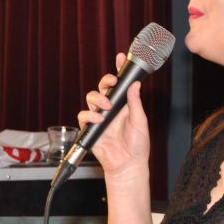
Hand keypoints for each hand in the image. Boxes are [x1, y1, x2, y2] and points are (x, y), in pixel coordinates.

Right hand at [78, 53, 149, 177]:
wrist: (128, 164)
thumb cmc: (137, 145)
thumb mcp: (140, 121)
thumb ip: (135, 103)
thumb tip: (135, 85)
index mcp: (124, 106)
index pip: (120, 85)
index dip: (118, 71)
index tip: (119, 58)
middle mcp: (111, 109)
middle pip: (103, 88)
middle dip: (105, 81)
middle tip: (111, 83)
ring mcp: (100, 117)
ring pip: (91, 98)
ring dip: (97, 98)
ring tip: (106, 107)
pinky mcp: (91, 128)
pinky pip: (83, 116)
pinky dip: (89, 115)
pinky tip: (99, 119)